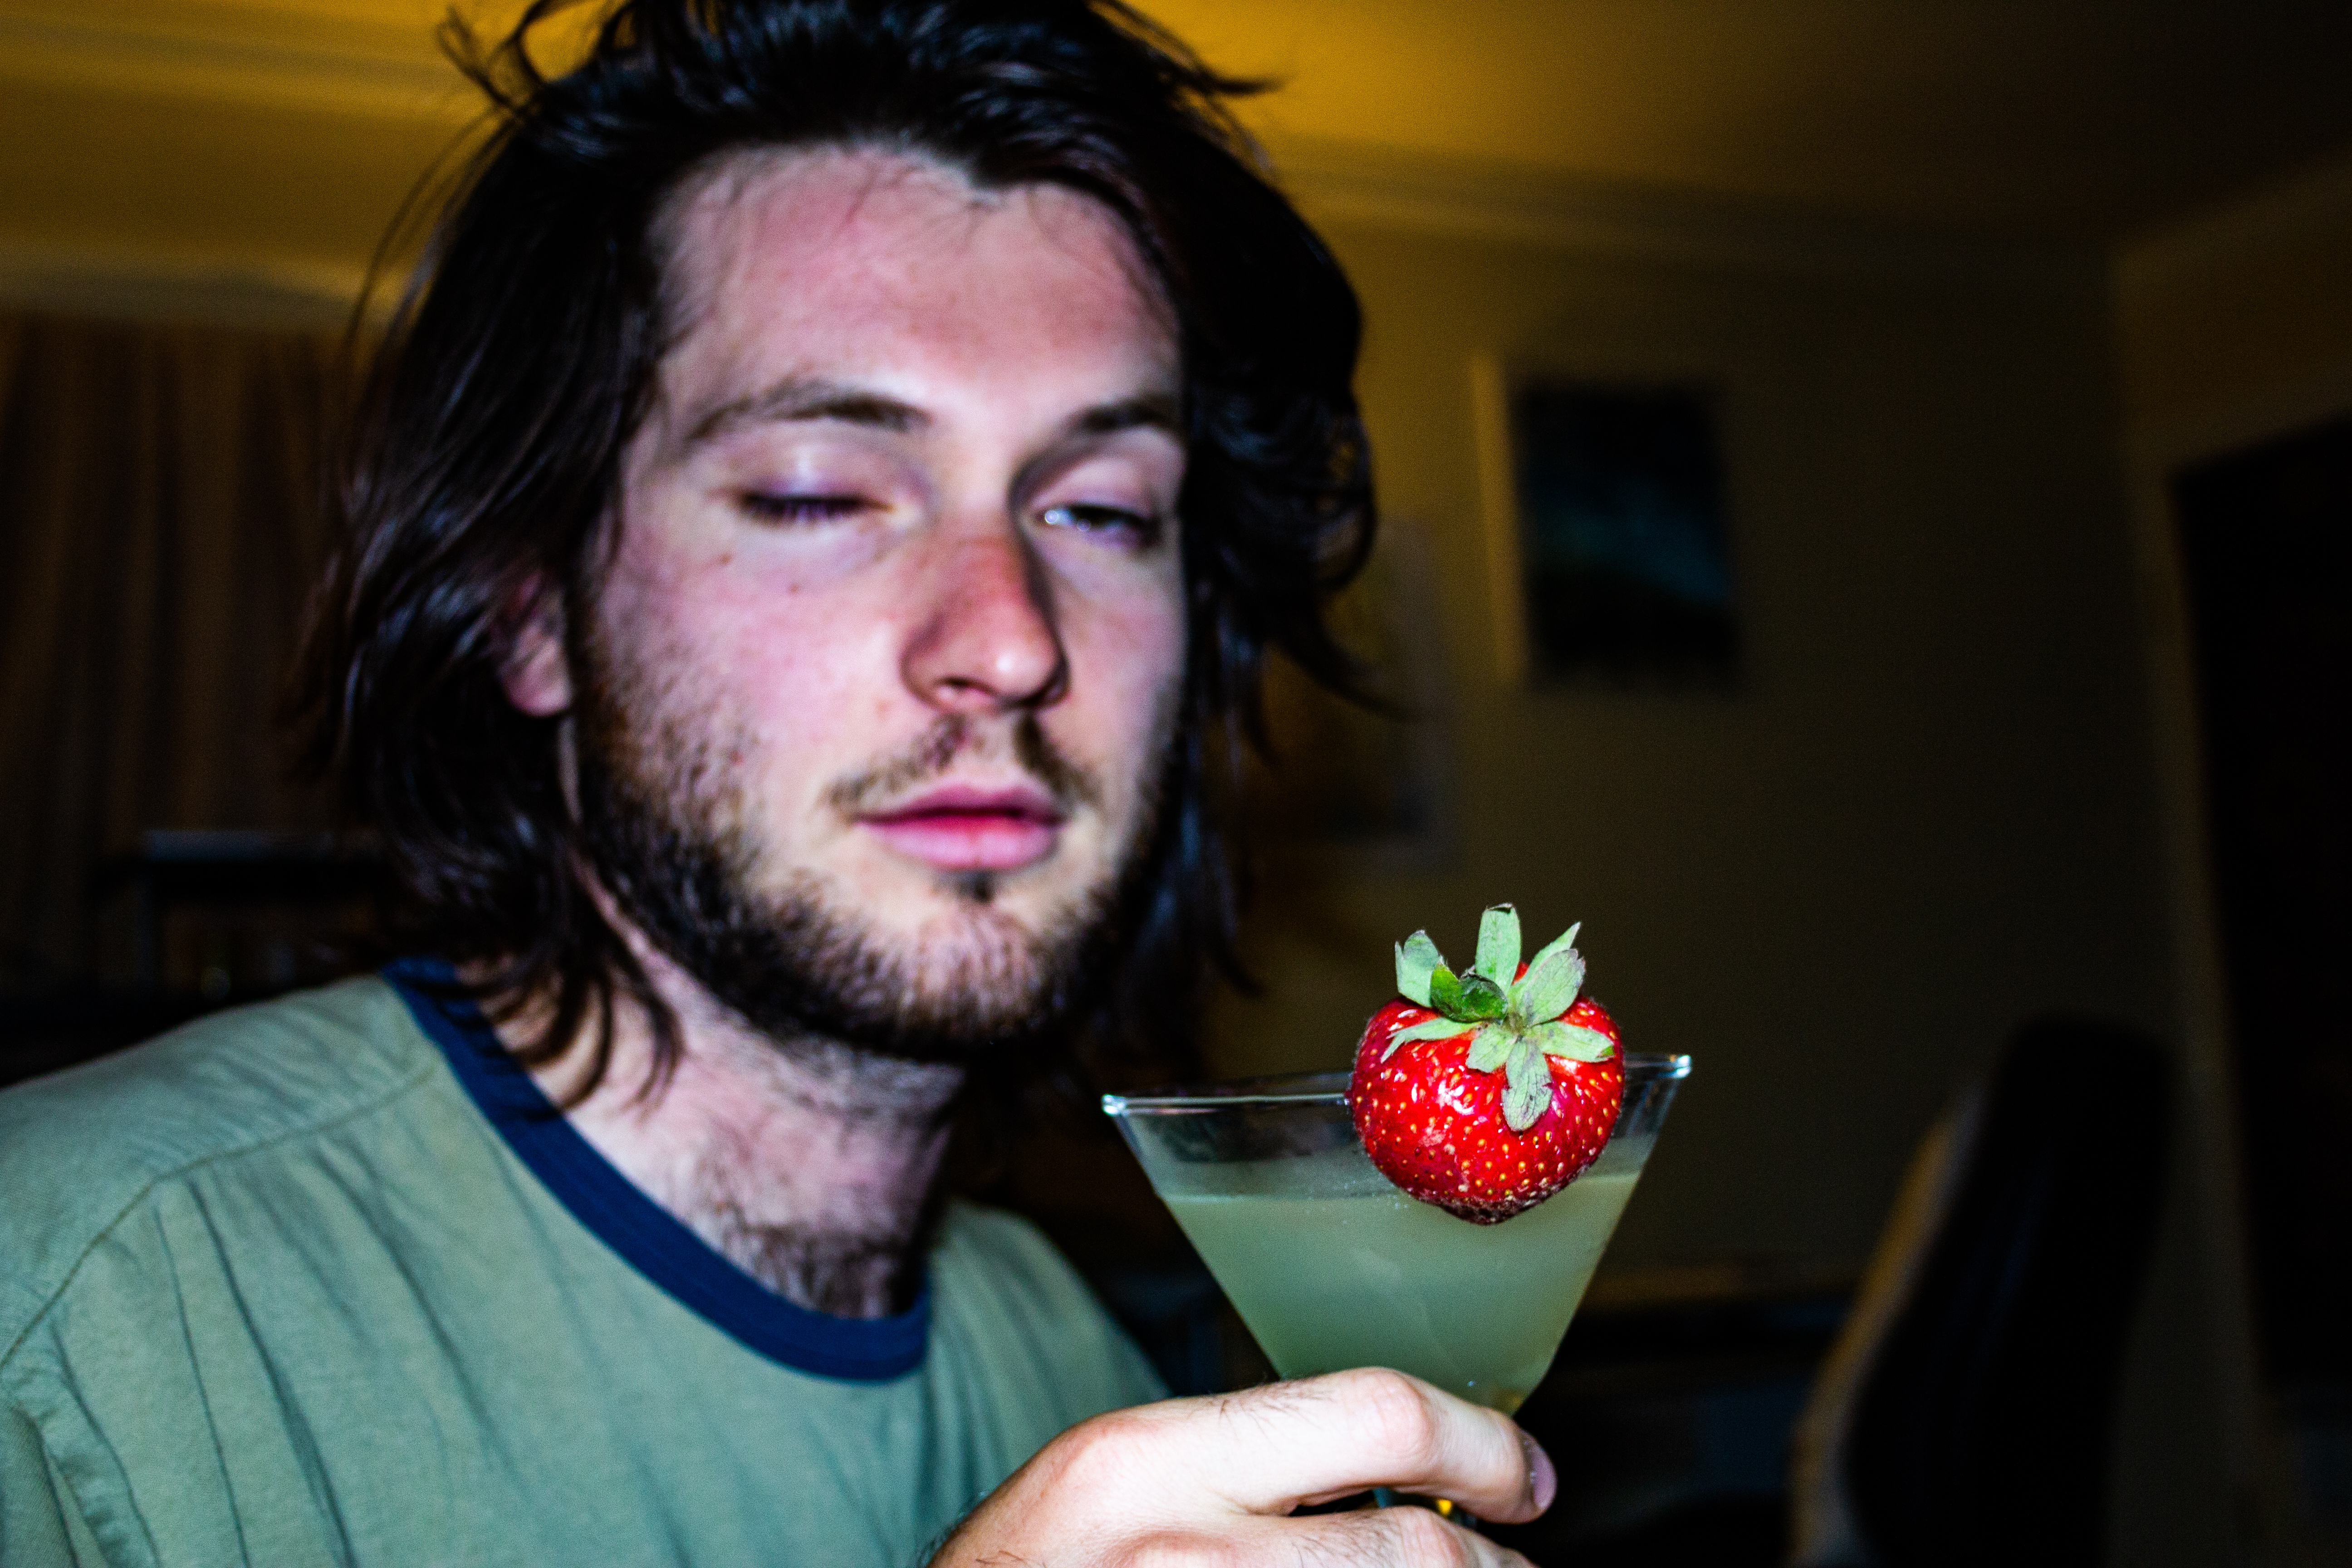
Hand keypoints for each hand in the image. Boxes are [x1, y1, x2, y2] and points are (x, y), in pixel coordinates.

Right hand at [933, 1367, 1555, 1564]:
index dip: (1481, 1448)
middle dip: (1492, 1567)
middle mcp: (1181, 1554)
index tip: (1519, 1476)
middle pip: (1416, 1553)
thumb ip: (1240, 1468)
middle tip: (1508, 1566)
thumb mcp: (1115, 1492)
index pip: (1376, 1417)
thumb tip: (1392, 1475)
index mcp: (1148, 1464)